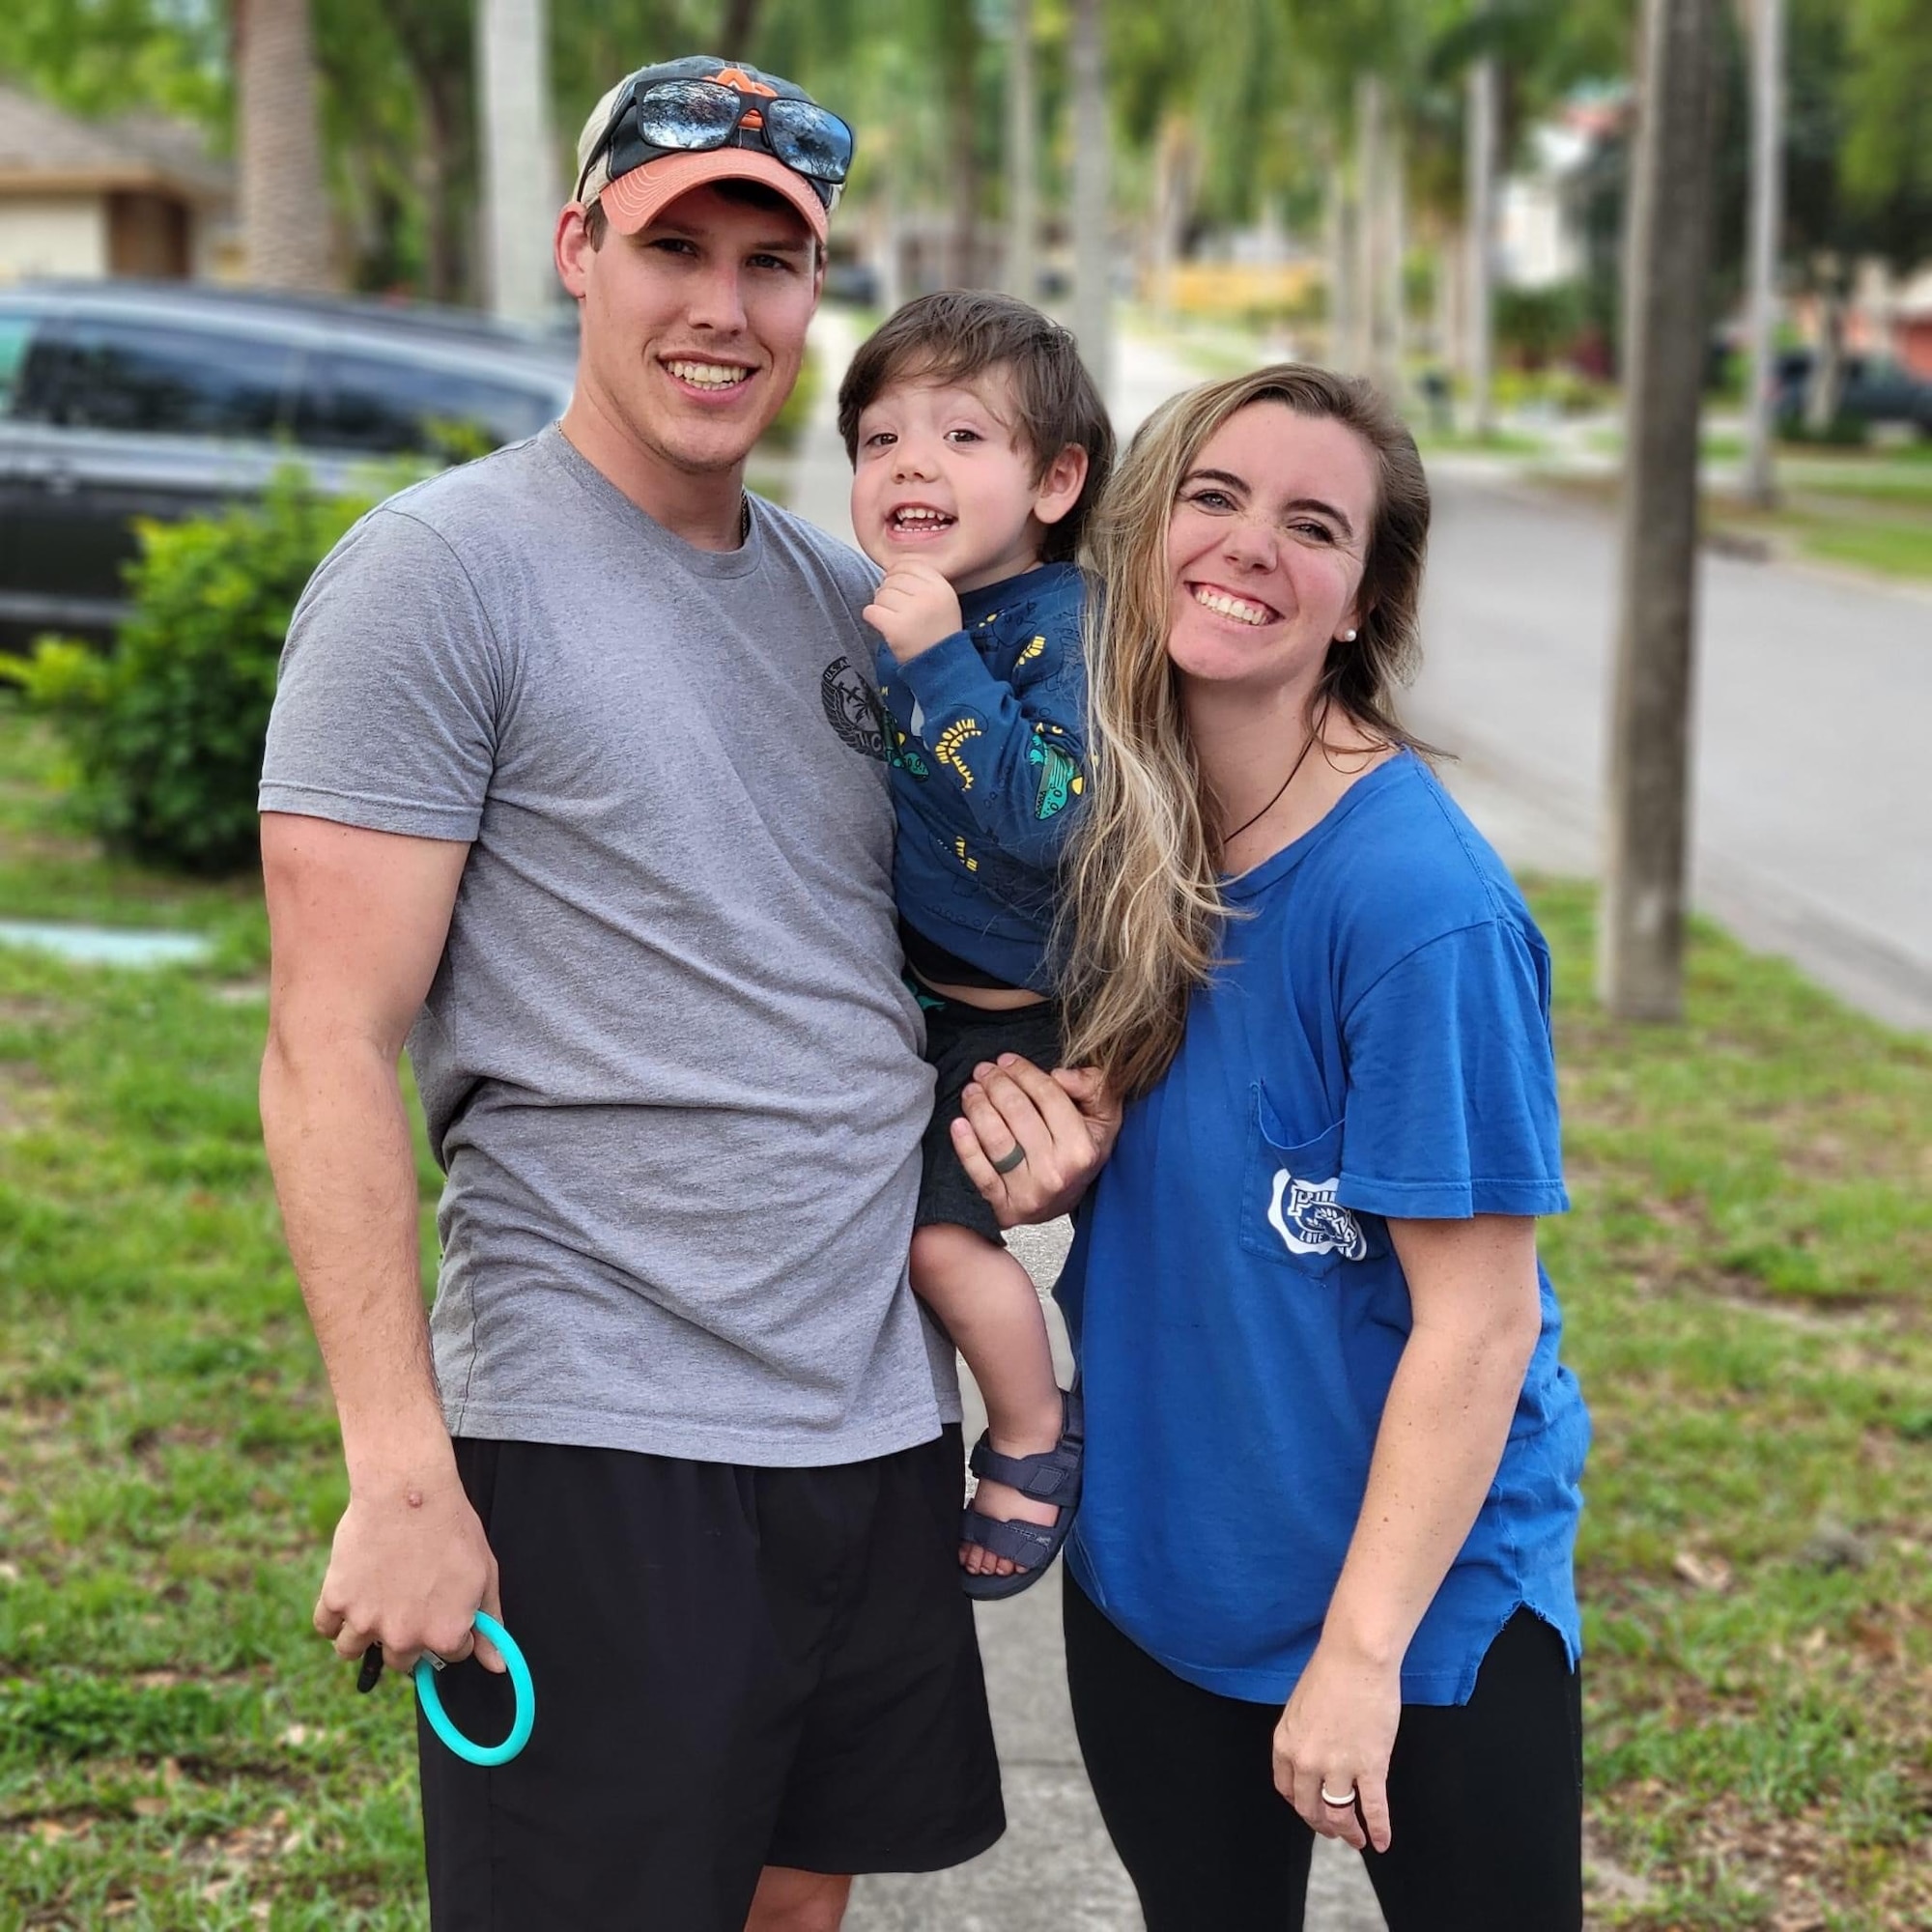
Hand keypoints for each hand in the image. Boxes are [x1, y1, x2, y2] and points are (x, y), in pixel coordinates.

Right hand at [313, 1465, 502, 1678]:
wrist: (409, 1493)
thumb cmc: (452, 1529)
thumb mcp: (484, 1574)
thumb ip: (490, 1623)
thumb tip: (498, 1667)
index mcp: (442, 1634)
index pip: (450, 1653)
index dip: (450, 1625)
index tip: (444, 1600)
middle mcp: (402, 1637)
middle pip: (400, 1659)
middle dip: (406, 1635)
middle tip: (407, 1599)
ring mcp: (365, 1621)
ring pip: (352, 1650)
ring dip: (362, 1632)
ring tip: (376, 1601)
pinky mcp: (336, 1600)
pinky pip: (325, 1626)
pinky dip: (333, 1616)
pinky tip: (351, 1594)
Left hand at [863, 562, 962, 662]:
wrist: (942, 666)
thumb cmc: (937, 632)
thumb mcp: (943, 601)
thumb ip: (922, 582)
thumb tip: (890, 569)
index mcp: (941, 587)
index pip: (908, 565)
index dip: (897, 574)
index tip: (900, 590)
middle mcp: (928, 596)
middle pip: (892, 579)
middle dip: (889, 592)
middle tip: (897, 610)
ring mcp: (911, 611)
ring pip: (880, 595)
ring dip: (882, 606)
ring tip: (894, 620)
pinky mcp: (895, 627)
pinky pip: (871, 611)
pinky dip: (872, 617)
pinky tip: (884, 625)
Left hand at [950, 1057, 1120, 1226]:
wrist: (1066, 1200)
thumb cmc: (1081, 1151)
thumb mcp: (1103, 1116)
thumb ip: (1092, 1087)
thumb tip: (1060, 1075)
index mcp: (1082, 1149)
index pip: (1049, 1097)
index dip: (1024, 1072)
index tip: (1007, 1061)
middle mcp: (1057, 1172)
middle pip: (1017, 1113)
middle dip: (996, 1084)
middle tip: (984, 1071)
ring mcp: (1029, 1192)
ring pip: (996, 1139)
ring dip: (978, 1107)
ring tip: (972, 1090)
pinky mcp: (1006, 1207)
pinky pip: (979, 1173)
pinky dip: (966, 1146)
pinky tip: (959, 1123)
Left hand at [1271, 1637, 1401, 1852]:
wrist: (1356, 1658)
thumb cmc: (1331, 1671)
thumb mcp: (1300, 1706)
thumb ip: (1302, 1735)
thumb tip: (1312, 1752)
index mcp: (1285, 1744)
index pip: (1287, 1789)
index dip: (1300, 1805)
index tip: (1311, 1810)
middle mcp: (1307, 1762)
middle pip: (1310, 1808)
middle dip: (1323, 1825)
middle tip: (1335, 1831)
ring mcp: (1338, 1767)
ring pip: (1338, 1814)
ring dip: (1348, 1832)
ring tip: (1357, 1839)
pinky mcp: (1370, 1767)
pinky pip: (1374, 1808)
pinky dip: (1378, 1829)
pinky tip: (1382, 1841)